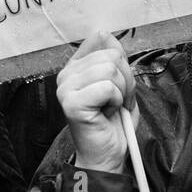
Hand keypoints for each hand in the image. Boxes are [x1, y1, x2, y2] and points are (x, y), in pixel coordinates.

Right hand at [56, 32, 137, 174]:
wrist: (106, 156)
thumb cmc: (113, 124)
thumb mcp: (120, 84)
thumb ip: (114, 59)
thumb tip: (106, 35)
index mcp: (75, 67)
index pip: (101, 39)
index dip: (120, 61)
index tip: (116, 84)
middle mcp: (66, 75)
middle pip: (111, 56)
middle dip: (125, 80)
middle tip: (117, 101)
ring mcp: (66, 89)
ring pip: (111, 71)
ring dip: (122, 93)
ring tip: (112, 108)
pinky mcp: (71, 103)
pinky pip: (108, 88)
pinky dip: (116, 102)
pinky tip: (107, 113)